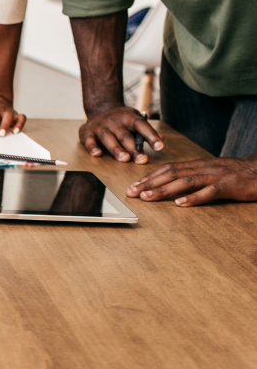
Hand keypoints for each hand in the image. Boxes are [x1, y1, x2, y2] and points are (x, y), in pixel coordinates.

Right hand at [79, 104, 163, 162]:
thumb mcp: (135, 120)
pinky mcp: (87, 131)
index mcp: (129, 117)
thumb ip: (146, 131)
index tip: (160, 147)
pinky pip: (89, 140)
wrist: (100, 108)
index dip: (151, 135)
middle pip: (125, 135)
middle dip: (134, 148)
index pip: (141, 125)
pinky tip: (97, 154)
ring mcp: (99, 125)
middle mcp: (114, 120)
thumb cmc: (122, 120)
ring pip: (108, 137)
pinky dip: (92, 147)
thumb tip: (162, 139)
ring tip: (125, 159)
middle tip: (142, 160)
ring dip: (116, 149)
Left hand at [126, 155, 256, 206]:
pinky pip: (211, 191)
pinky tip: (181, 204)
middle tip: (132, 193)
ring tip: (148, 197)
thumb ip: (193, 176)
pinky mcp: (230, 186)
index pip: (169, 168)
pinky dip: (194, 197)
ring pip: (186, 181)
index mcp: (198, 165)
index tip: (134, 186)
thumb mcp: (211, 172)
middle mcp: (204, 168)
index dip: (150, 177)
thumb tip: (171, 184)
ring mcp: (217, 176)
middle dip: (150, 183)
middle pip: (172, 173)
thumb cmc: (236, 174)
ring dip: (165, 190)